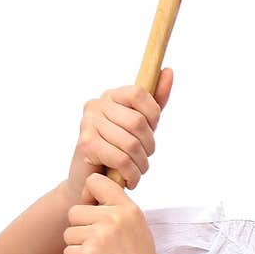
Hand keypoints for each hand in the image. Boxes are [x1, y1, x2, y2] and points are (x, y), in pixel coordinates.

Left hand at [62, 172, 173, 253]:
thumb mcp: (138, 232)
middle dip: (80, 229)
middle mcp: (115, 218)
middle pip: (75, 211)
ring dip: (79, 248)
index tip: (92, 209)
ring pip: (69, 233)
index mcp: (129, 210)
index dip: (87, 195)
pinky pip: (68, 251)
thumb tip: (92, 201)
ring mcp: (100, 236)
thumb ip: (118, 214)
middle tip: (100, 248)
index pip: (96, 181)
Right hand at [65, 70, 173, 204]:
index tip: (150, 133)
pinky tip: (129, 180)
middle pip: (138, 121)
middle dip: (148, 147)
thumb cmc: (118, 152)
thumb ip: (155, 101)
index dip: (152, 116)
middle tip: (143, 160)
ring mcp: (88, 123)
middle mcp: (96, 104)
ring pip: (131, 144)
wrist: (89, 182)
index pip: (139, 92)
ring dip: (141, 165)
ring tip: (136, 172)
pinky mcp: (86, 145)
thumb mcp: (141, 127)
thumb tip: (169, 71)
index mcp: (111, 96)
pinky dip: (131, 174)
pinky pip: (121, 159)